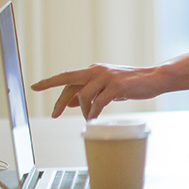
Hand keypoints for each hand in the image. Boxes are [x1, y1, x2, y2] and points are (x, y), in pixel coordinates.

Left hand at [31, 64, 157, 119]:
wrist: (153, 78)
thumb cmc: (129, 84)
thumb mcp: (105, 88)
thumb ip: (88, 92)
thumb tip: (67, 101)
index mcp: (92, 71)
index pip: (67, 77)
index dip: (50, 82)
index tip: (35, 86)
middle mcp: (96, 71)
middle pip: (69, 81)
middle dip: (56, 97)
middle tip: (52, 114)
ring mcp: (106, 77)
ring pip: (83, 95)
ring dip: (83, 111)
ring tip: (89, 118)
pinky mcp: (117, 86)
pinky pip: (99, 102)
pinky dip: (94, 112)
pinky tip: (95, 117)